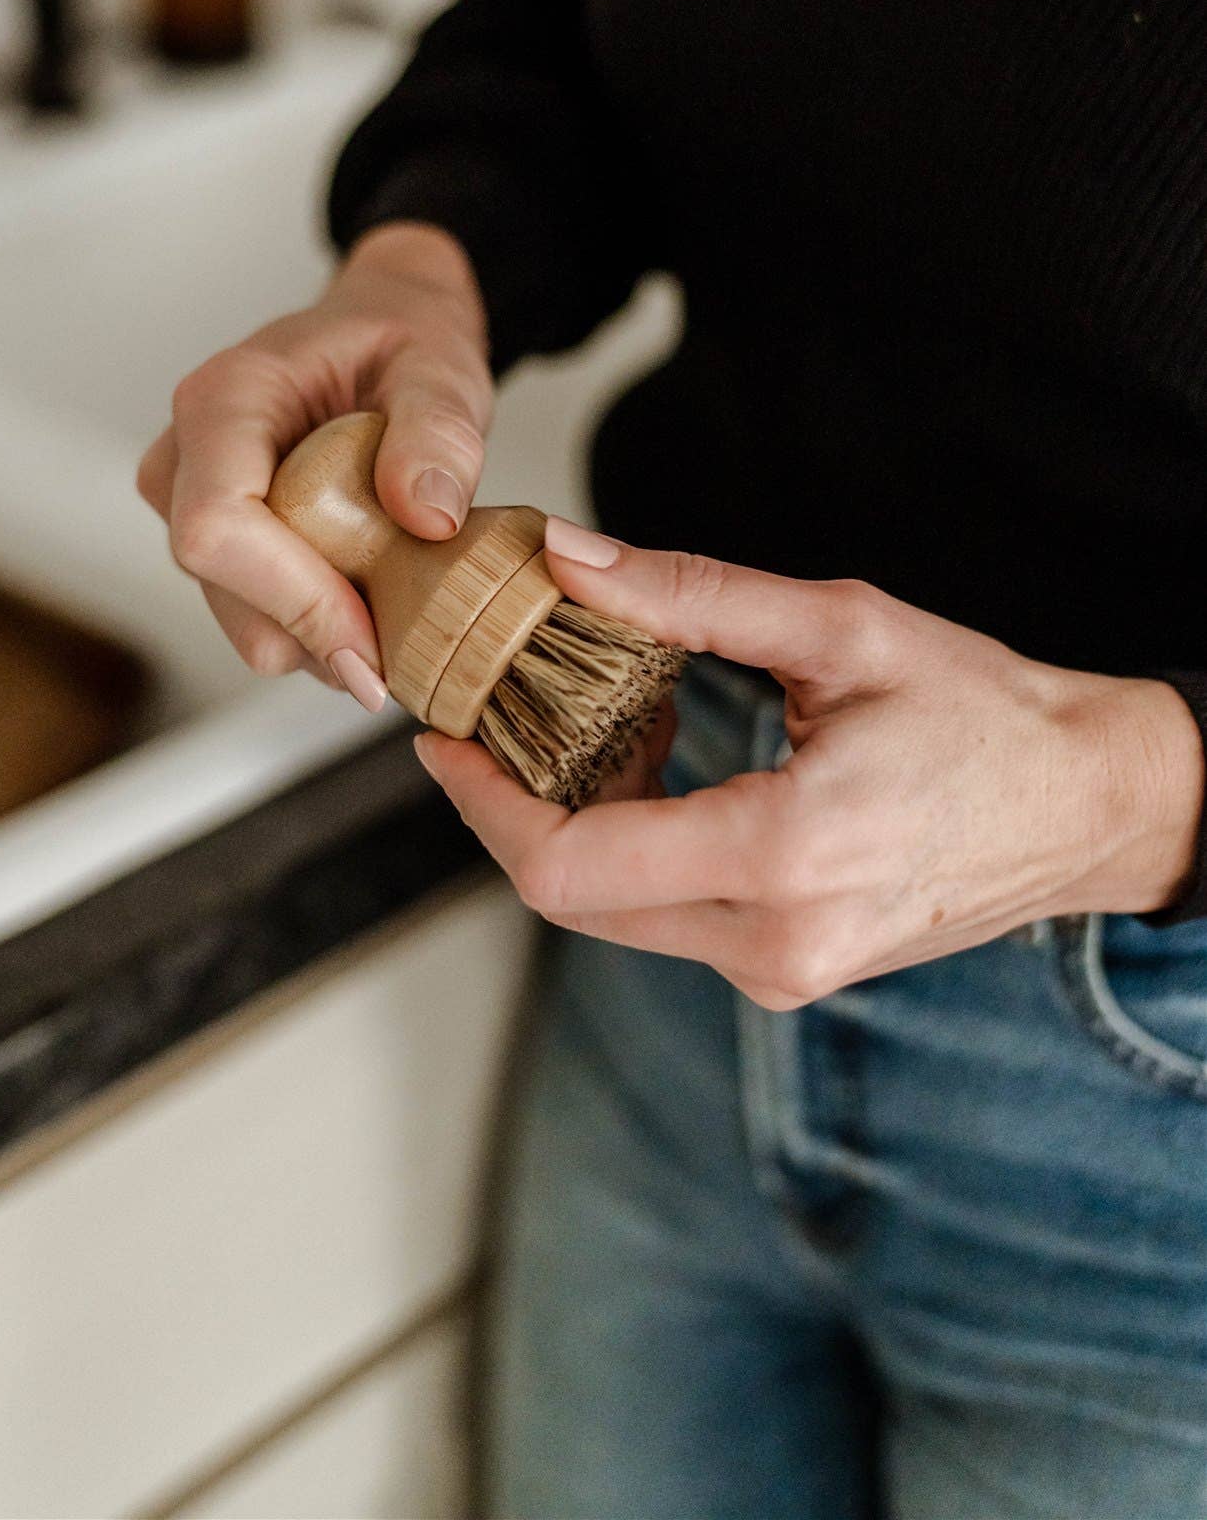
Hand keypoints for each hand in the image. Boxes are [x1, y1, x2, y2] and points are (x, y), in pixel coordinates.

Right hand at [137, 222, 491, 704]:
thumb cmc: (402, 340)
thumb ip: (439, 432)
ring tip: (397, 610)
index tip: (370, 640)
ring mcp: (188, 501)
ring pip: (234, 613)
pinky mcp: (215, 540)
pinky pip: (253, 612)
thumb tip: (428, 516)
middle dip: (311, 631)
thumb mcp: (443, 367)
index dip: (289, 598)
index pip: (216, 526)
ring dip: (317, 636)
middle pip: (218, 582)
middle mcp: (185, 453)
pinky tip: (370, 601)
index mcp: (226, 398)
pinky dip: (315, 626)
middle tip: (403, 648)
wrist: (385, 331)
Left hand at [415, 523, 1204, 1007]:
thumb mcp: (839, 628)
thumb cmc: (984, 711)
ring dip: (570, 829)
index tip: (442, 739)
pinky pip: (669, 920)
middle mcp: (776, 942)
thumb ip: (691, 594)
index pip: (572, 865)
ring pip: (616, 916)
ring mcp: (785, 972)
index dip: (484, 805)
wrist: (1087, 803)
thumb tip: (567, 557)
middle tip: (486, 720)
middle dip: (511, 811)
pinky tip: (644, 770)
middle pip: (575, 901)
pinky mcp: (792, 972)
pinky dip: (630, 852)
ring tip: (574, 727)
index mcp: (784, 857)